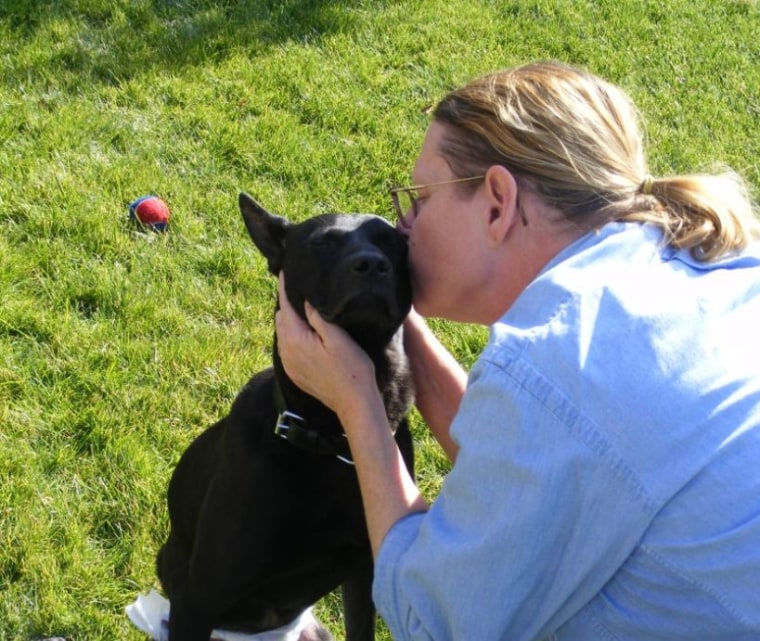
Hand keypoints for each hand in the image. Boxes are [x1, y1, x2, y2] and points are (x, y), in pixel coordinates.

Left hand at [275, 273, 376, 417]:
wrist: (353, 402)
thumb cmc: (351, 369)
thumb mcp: (338, 337)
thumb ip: (318, 316)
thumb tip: (306, 299)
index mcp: (295, 338)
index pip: (284, 305)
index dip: (285, 286)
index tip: (285, 271)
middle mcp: (286, 350)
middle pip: (281, 317)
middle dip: (287, 302)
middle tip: (299, 288)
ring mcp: (289, 363)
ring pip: (283, 332)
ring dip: (290, 319)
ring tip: (303, 306)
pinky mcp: (295, 373)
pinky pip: (287, 347)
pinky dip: (292, 335)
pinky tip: (306, 332)